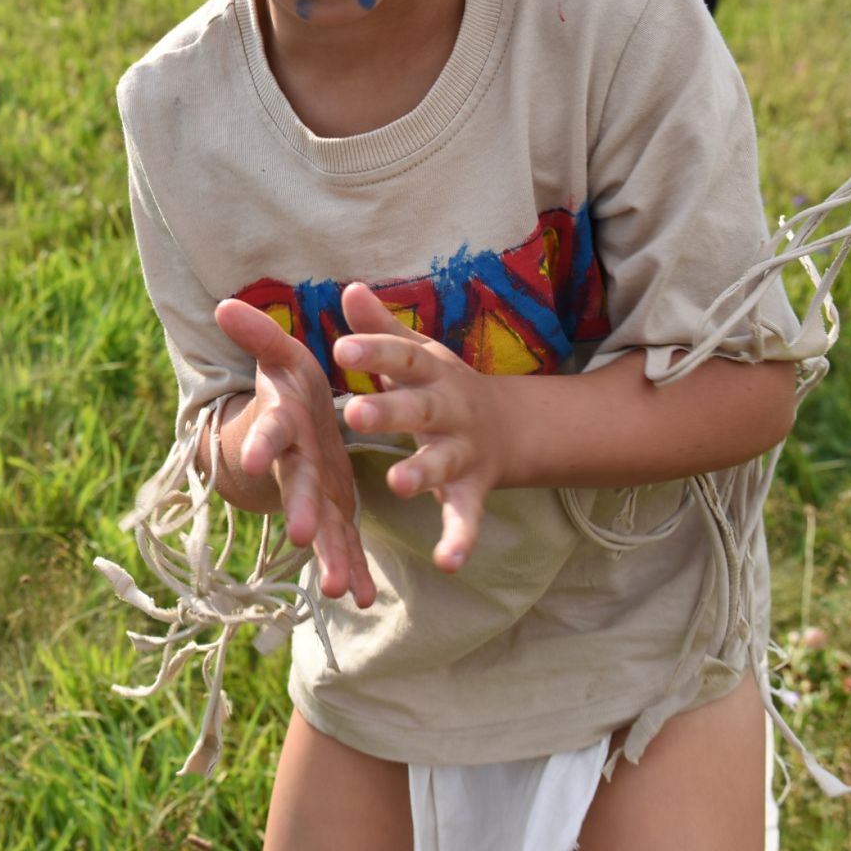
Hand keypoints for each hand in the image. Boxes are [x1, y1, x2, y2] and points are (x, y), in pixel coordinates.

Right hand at [214, 299, 377, 606]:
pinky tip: (361, 597)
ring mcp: (313, 491)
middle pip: (296, 487)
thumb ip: (259, 336)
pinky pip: (345, 541)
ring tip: (337, 590)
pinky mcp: (334, 509)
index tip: (254, 462)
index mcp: (285, 425)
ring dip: (330, 556)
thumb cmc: (287, 389)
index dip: (260, 446)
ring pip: (322, 525)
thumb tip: (223, 304)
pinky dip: (352, 568)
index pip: (270, 433)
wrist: (287, 428)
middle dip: (301, 511)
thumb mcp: (279, 358)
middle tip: (304, 537)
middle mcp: (295, 464)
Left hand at [332, 282, 513, 572]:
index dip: (372, 352)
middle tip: (353, 412)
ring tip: (396, 484)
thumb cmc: (441, 386)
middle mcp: (449, 410)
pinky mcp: (472, 490)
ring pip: (440, 463)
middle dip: (388, 411)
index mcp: (429, 373)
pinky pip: (466, 517)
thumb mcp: (416, 354)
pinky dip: (459, 539)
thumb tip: (349, 288)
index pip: (399, 357)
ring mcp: (463, 452)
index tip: (340, 348)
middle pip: (418, 409)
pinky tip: (446, 562)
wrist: (510, 426)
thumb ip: (382, 329)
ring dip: (420, 474)